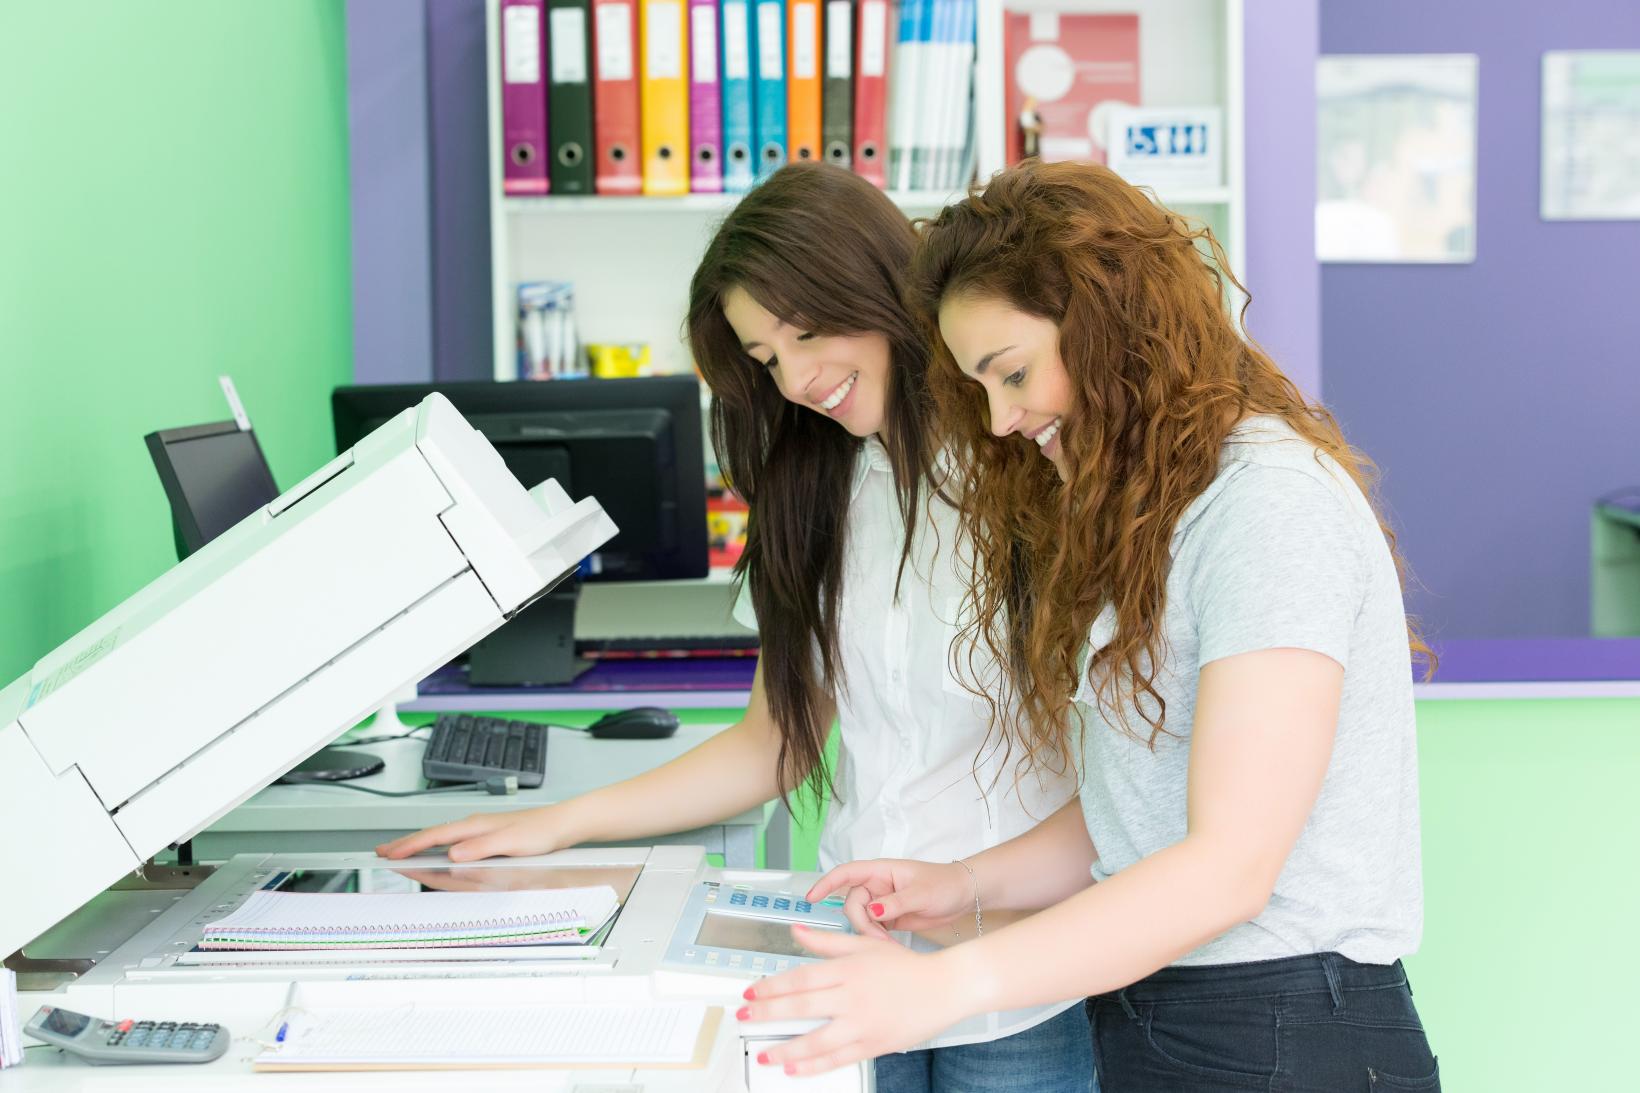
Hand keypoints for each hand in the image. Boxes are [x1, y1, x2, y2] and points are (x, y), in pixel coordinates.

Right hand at [374, 804, 574, 860]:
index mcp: (475, 825)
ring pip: (441, 838)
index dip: (409, 846)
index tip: (389, 854)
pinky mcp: (487, 836)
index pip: (434, 836)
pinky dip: (437, 847)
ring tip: (400, 852)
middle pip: (432, 835)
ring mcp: (480, 830)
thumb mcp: (509, 843)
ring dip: (419, 845)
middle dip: (405, 843)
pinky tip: (435, 852)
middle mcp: (474, 825)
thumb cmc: (540, 832)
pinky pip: (453, 841)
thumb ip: (479, 848)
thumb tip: (452, 854)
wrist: (562, 824)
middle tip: (381, 852)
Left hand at [739, 926, 978, 1075]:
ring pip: (815, 1040)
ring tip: (764, 1052)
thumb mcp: (864, 944)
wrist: (945, 987)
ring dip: (785, 1048)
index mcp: (848, 969)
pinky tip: (794, 1068)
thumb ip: (826, 941)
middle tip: (744, 1017)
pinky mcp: (873, 1045)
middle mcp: (852, 997)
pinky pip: (837, 1059)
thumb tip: (795, 930)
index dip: (770, 987)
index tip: (750, 992)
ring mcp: (863, 1024)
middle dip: (766, 1013)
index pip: (800, 978)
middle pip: (800, 1007)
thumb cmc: (906, 966)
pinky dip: (813, 1066)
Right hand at [807, 858, 973, 938]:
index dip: (827, 883)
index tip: (812, 897)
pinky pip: (872, 931)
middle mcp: (877, 886)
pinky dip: (877, 941)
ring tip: (889, 946)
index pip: (847, 873)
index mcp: (881, 871)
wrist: (963, 896)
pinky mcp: (888, 919)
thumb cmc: (944, 884)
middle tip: (879, 939)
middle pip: (852, 904)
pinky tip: (890, 949)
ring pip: (861, 920)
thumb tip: (872, 911)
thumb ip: (895, 902)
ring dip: (870, 935)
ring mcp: (881, 903)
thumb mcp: (921, 893)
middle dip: (861, 923)